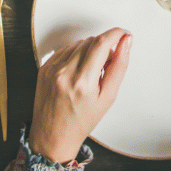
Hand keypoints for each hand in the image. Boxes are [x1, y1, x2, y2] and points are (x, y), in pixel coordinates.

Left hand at [29, 27, 130, 163]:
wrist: (53, 136)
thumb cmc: (80, 122)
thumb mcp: (107, 98)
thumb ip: (119, 67)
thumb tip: (125, 43)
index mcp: (82, 82)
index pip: (101, 43)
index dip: (116, 34)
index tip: (124, 34)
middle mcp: (64, 73)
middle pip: (91, 41)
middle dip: (104, 47)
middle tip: (106, 65)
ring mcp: (52, 69)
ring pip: (78, 43)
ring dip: (89, 51)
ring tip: (91, 73)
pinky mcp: (44, 68)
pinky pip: (65, 49)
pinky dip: (76, 55)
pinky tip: (78, 71)